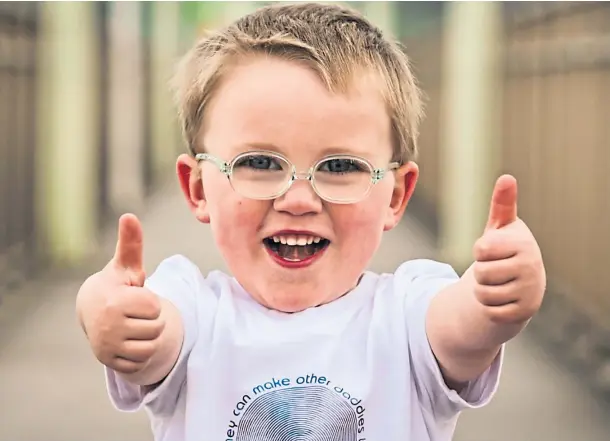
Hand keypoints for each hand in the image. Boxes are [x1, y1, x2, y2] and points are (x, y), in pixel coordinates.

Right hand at [77, 214, 164, 373]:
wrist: (93, 309)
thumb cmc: (117, 284)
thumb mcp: (126, 265)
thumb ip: (131, 243)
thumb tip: (129, 215)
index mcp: (114, 302)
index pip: (155, 308)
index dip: (151, 301)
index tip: (137, 297)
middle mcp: (107, 326)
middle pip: (156, 329)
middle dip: (152, 320)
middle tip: (136, 313)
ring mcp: (106, 346)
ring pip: (150, 347)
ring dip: (149, 337)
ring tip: (135, 325)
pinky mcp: (108, 362)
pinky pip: (140, 363)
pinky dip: (140, 354)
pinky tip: (129, 340)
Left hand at [472, 175, 545, 324]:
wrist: (524, 283)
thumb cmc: (507, 249)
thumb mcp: (502, 227)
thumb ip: (502, 204)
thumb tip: (507, 178)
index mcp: (523, 243)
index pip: (481, 249)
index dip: (480, 250)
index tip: (492, 249)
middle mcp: (531, 266)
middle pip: (481, 273)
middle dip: (480, 272)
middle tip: (495, 268)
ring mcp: (529, 291)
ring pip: (482, 294)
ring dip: (483, 290)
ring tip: (498, 283)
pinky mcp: (522, 313)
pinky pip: (489, 311)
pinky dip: (488, 307)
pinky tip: (502, 298)